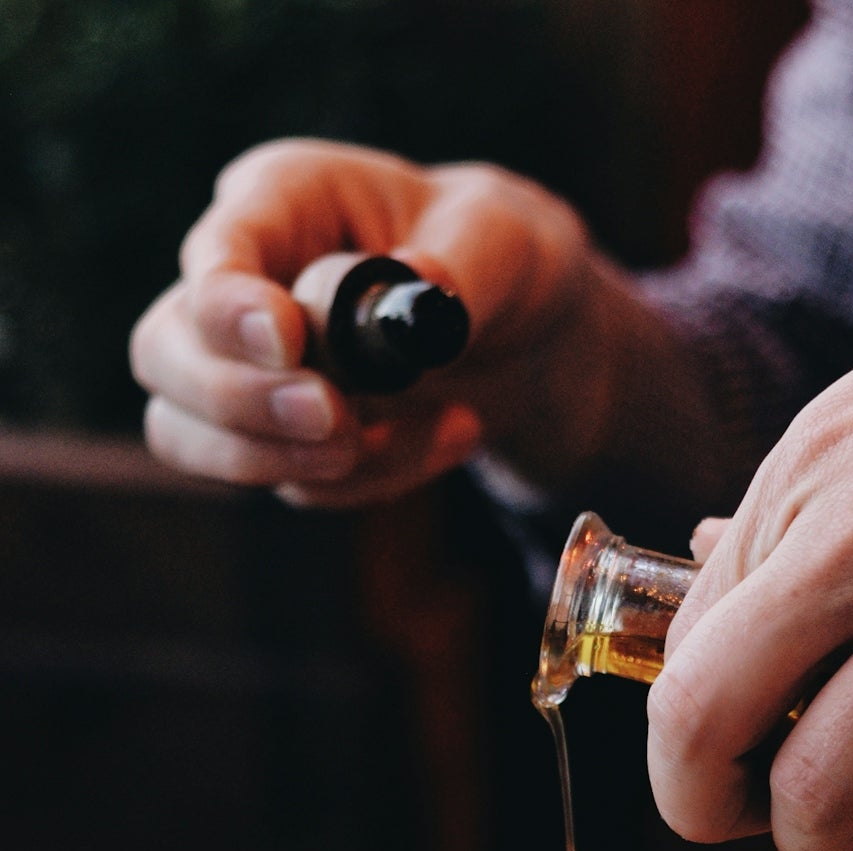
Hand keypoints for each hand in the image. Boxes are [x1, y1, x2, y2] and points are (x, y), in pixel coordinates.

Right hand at [130, 139, 601, 504]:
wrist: (525, 336)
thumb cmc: (502, 258)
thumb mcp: (505, 242)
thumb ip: (457, 267)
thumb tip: (411, 295)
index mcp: (281, 199)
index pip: (214, 253)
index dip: (231, 307)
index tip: (288, 343)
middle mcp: (241, 283)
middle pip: (163, 354)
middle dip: (242, 402)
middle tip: (339, 422)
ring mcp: (245, 369)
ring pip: (189, 435)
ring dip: (289, 460)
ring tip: (411, 433)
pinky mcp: (276, 439)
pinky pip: (291, 483)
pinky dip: (372, 479)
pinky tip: (451, 433)